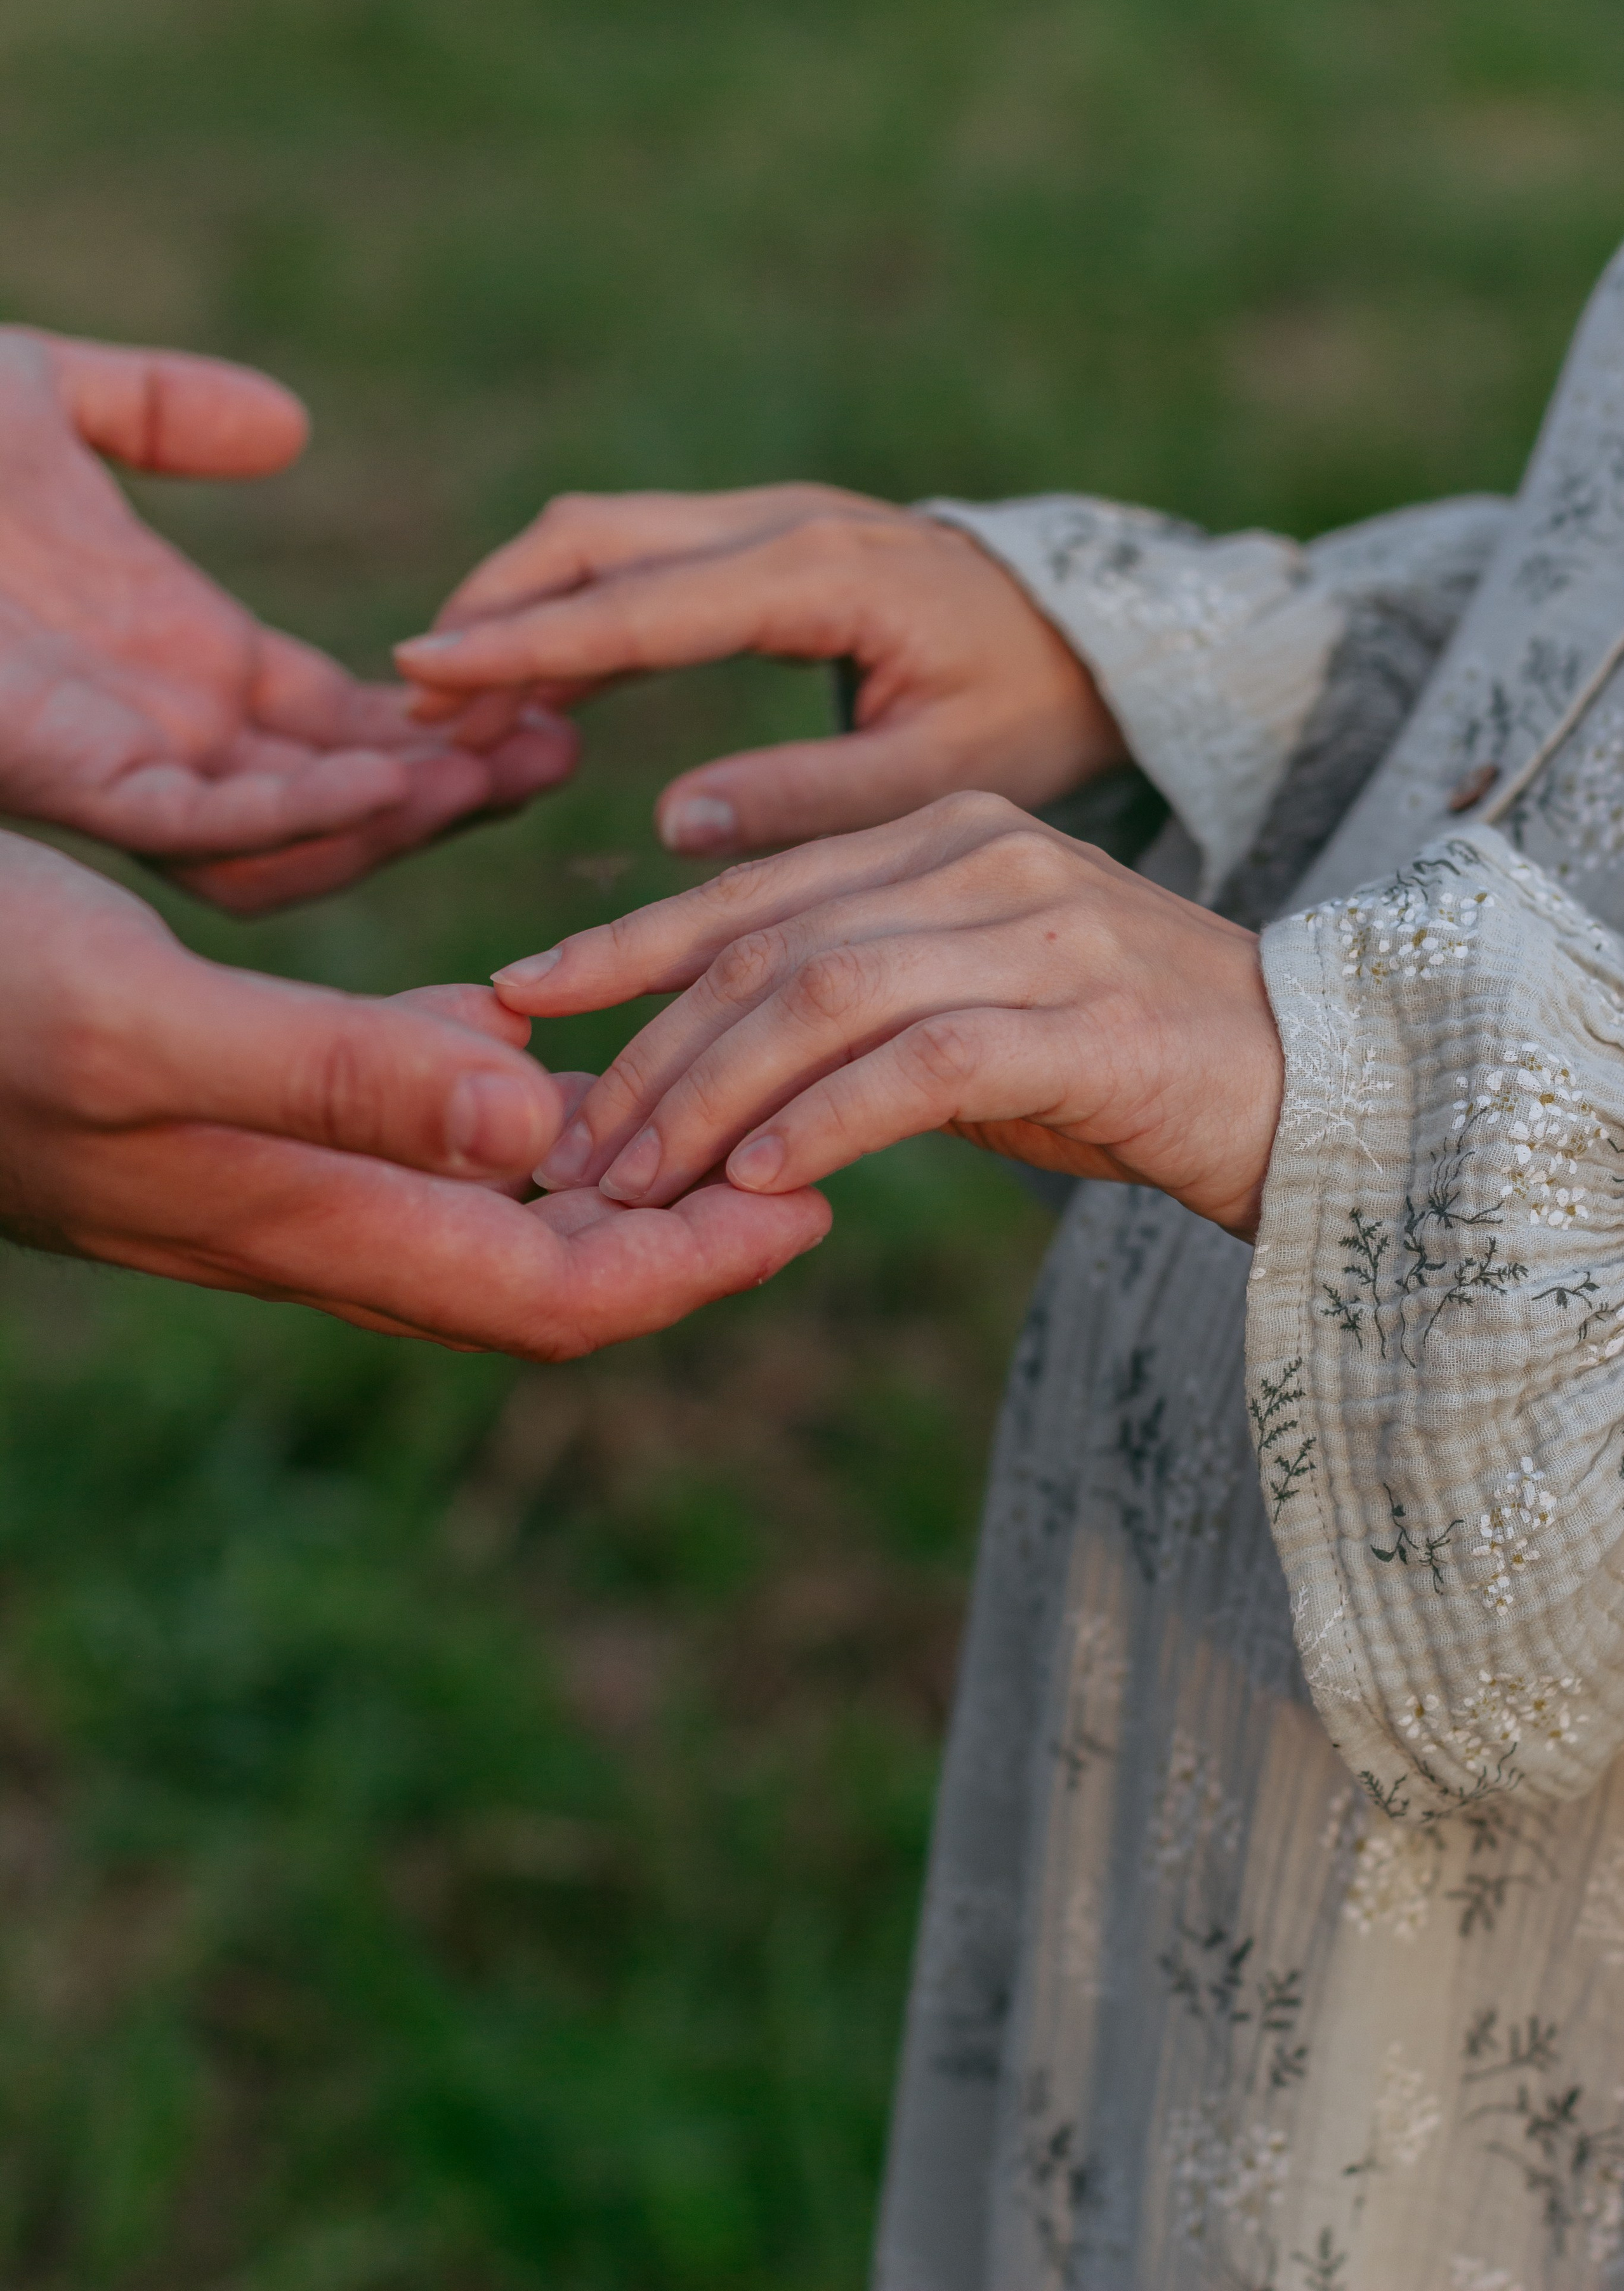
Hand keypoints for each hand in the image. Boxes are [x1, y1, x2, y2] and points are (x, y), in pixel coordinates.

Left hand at [0, 328, 578, 912]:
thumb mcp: (51, 401)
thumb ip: (164, 410)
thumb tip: (284, 426)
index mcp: (171, 667)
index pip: (336, 723)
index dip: (439, 715)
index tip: (541, 684)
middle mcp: (159, 740)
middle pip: (337, 804)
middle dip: (453, 782)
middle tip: (563, 740)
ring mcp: (113, 768)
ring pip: (286, 843)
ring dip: (398, 814)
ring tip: (504, 763)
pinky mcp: (68, 774)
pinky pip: (199, 832)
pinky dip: (297, 812)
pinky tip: (384, 774)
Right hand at [0, 833, 826, 1354]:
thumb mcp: (148, 1021)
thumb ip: (337, 1078)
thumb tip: (531, 1135)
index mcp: (306, 1212)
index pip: (546, 1293)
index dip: (690, 1268)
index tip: (814, 1207)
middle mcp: (303, 1211)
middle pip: (533, 1261)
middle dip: (673, 1225)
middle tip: (800, 1148)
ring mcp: (265, 1166)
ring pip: (472, 1197)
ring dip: (588, 1164)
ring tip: (700, 1090)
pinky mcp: (229, 1104)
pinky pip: (396, 1125)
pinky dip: (484, 1095)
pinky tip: (524, 1035)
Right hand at [395, 485, 1125, 855]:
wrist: (1098, 636)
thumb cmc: (1033, 712)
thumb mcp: (944, 778)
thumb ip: (813, 799)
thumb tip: (672, 822)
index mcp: (823, 574)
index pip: (641, 603)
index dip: (528, 641)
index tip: (424, 671)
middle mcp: (786, 522)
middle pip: (595, 537)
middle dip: (495, 611)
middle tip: (413, 703)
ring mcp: (772, 519)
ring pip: (605, 537)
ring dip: (522, 607)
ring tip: (451, 706)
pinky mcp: (766, 540)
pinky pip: (640, 559)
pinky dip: (573, 612)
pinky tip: (532, 692)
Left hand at [493, 793, 1283, 1241]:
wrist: (1325, 1086)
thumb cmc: (1135, 1065)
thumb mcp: (980, 1016)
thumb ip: (866, 1012)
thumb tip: (727, 1089)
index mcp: (948, 835)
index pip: (753, 887)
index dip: (626, 945)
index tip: (522, 997)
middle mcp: (986, 858)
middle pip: (768, 943)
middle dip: (650, 1046)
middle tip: (573, 1143)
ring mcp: (1042, 930)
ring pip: (825, 995)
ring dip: (714, 1095)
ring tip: (641, 1180)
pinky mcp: (1088, 1019)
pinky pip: (921, 1062)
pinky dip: (825, 1121)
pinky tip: (761, 1179)